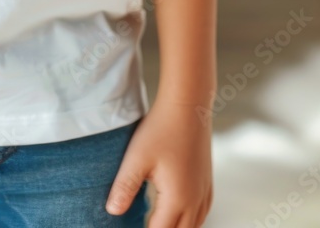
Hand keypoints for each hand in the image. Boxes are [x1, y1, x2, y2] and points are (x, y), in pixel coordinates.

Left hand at [105, 96, 213, 226]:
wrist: (188, 104)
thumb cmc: (160, 129)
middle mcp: (195, 200)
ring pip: (194, 225)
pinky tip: (181, 212)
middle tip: (144, 223)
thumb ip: (124, 187)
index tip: (130, 226)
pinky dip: (191, 219)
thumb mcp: (136, 158)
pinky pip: (202, 211)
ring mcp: (204, 190)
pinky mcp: (207, 180)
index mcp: (177, 199)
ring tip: (159, 222)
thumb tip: (112, 212)